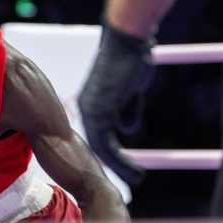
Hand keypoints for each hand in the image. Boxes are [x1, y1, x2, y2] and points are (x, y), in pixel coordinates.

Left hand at [78, 21, 154, 185]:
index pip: (95, 135)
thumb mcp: (126, 93)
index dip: (108, 153)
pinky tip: (136, 171)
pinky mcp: (101, 111)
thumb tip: (127, 130)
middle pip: (95, 145)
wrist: (125, 43)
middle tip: (131, 179)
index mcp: (89, 103)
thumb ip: (124, 111)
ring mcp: (91, 110)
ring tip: (137, 179)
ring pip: (102, 149)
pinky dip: (122, 161)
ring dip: (121, 167)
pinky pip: (109, 145)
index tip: (121, 167)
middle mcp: (85, 108)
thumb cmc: (128, 62)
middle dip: (113, 165)